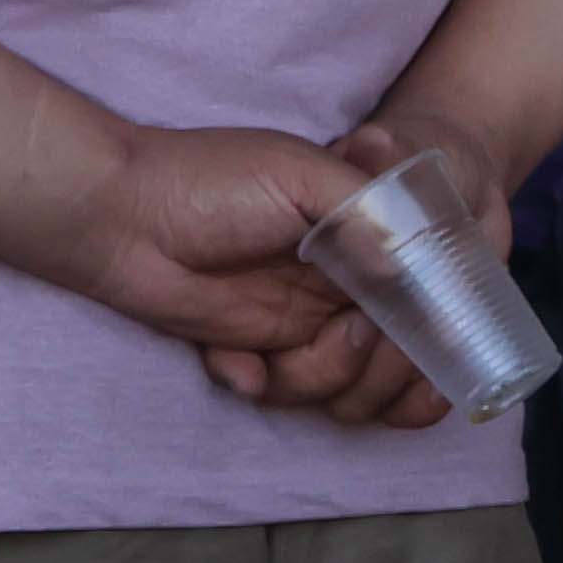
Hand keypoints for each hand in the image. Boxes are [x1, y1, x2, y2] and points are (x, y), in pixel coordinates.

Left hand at [77, 121, 443, 426]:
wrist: (119, 215)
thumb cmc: (212, 181)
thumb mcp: (301, 174)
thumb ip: (368, 214)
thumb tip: (410, 272)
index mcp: (366, 238)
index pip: (427, 293)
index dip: (442, 330)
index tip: (443, 350)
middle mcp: (341, 282)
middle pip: (396, 350)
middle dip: (388, 366)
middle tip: (350, 338)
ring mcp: (298, 318)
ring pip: (343, 380)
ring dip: (326, 377)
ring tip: (290, 351)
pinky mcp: (251, 347)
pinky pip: (280, 388)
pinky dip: (263, 383)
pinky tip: (238, 363)